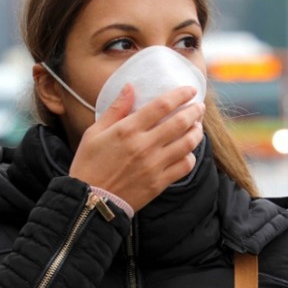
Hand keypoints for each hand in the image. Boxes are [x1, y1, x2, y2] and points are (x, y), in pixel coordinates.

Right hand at [69, 83, 204, 211]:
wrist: (89, 201)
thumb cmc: (88, 165)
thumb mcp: (94, 133)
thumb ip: (116, 109)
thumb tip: (130, 86)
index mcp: (127, 130)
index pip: (162, 105)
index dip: (180, 95)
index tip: (190, 90)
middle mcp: (144, 146)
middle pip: (180, 122)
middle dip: (194, 111)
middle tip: (199, 107)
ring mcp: (154, 165)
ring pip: (187, 144)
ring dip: (197, 132)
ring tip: (197, 126)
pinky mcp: (159, 183)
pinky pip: (184, 166)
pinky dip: (190, 156)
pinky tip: (187, 152)